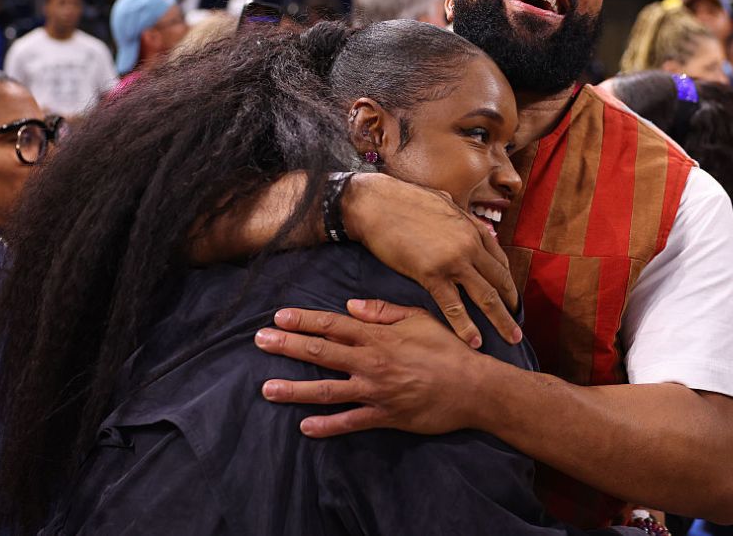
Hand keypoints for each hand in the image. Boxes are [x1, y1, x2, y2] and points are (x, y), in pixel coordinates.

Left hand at [254, 299, 490, 436]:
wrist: (473, 387)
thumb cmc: (448, 349)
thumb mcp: (419, 318)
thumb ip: (383, 311)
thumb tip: (351, 305)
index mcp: (378, 336)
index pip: (332, 325)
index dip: (303, 320)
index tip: (278, 317)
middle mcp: (371, 362)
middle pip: (320, 352)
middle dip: (287, 346)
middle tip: (259, 341)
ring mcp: (375, 391)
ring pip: (327, 390)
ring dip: (294, 390)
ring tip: (267, 389)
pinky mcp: (384, 416)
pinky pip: (350, 422)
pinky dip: (327, 426)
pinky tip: (304, 427)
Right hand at [344, 173, 520, 347]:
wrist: (376, 203)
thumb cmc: (404, 201)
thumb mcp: (444, 204)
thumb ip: (460, 219)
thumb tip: (469, 224)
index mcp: (473, 229)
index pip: (500, 262)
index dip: (508, 284)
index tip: (511, 300)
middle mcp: (470, 245)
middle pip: (501, 282)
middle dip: (512, 306)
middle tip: (518, 326)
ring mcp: (453, 260)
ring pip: (486, 297)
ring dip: (501, 321)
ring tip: (512, 339)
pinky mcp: (431, 274)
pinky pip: (454, 306)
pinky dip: (466, 326)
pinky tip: (474, 341)